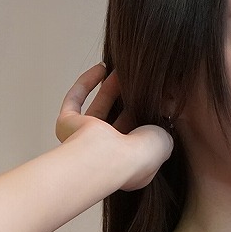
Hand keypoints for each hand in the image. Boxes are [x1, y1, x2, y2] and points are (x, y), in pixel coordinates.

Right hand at [56, 64, 173, 190]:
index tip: (156, 99)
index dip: (147, 118)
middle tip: (136, 80)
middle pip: (117, 120)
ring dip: (110, 87)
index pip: (137, 138)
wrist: (108, 160)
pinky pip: (74, 100)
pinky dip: (86, 83)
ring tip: (122, 68)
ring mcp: (84, 141)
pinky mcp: (66, 126)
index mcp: (127, 163)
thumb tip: (162, 119)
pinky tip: (101, 68)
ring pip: (99, 108)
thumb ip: (163, 131)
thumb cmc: (137, 157)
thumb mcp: (164, 143)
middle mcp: (104, 153)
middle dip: (127, 99)